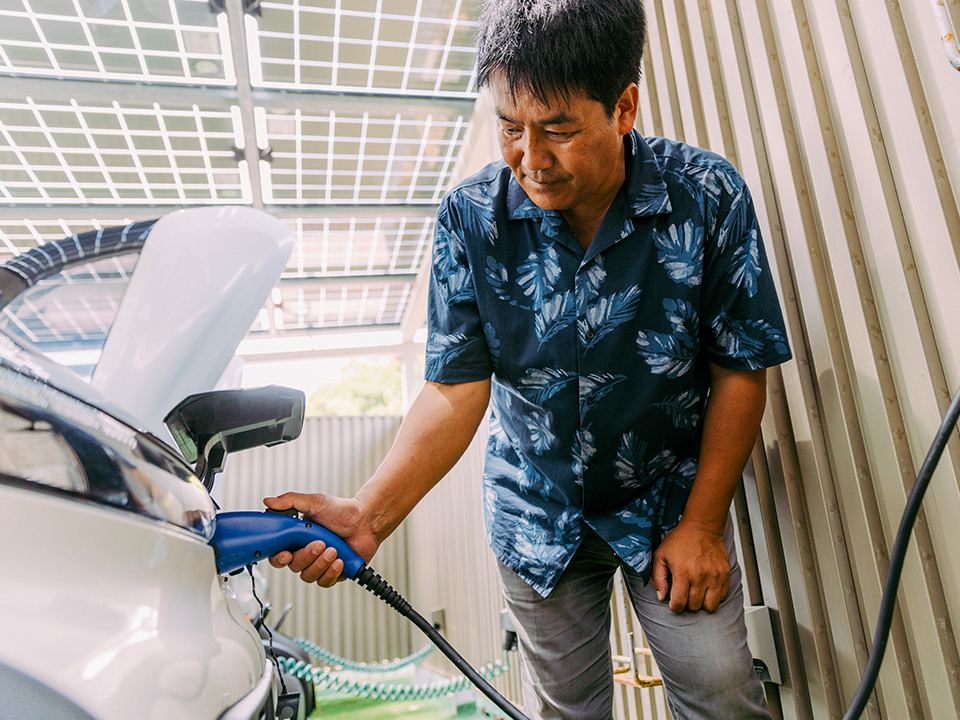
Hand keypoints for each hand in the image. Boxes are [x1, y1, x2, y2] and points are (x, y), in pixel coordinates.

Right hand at [263, 492, 379, 587]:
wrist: (366, 520)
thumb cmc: (341, 511)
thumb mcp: (314, 502)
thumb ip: (290, 501)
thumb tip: (268, 501)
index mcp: (296, 539)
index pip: (278, 555)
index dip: (279, 558)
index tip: (286, 554)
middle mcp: (305, 553)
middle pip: (294, 566)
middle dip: (307, 556)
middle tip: (320, 543)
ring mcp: (319, 564)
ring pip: (308, 575)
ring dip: (321, 563)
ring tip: (334, 549)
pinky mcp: (332, 573)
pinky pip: (324, 581)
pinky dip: (331, 572)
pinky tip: (340, 561)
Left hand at [651, 519, 730, 613]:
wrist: (701, 527)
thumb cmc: (680, 540)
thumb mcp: (660, 556)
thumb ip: (658, 578)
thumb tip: (661, 596)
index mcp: (683, 572)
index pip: (680, 603)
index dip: (675, 607)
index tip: (675, 604)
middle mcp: (700, 576)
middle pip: (695, 606)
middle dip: (688, 604)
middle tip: (685, 595)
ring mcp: (715, 576)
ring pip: (711, 606)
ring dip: (702, 603)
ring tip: (697, 594)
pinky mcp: (725, 574)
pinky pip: (723, 596)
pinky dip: (715, 596)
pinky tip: (707, 588)